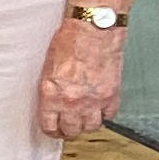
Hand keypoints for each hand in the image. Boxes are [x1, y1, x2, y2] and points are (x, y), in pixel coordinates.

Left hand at [38, 18, 124, 138]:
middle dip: (69, 130)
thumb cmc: (69, 41)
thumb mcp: (47, 67)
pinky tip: (100, 108)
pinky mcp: (111, 94)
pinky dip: (105, 114)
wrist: (93, 29)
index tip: (53, 130)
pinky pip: (109, 115)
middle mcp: (72, 101)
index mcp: (50, 93)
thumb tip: (51, 102)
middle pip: (71, 130)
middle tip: (68, 127)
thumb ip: (49, 88)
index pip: (49, 125)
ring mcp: (93, 99)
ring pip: (91, 126)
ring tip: (84, 119)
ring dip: (87, 124)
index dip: (51, 130)